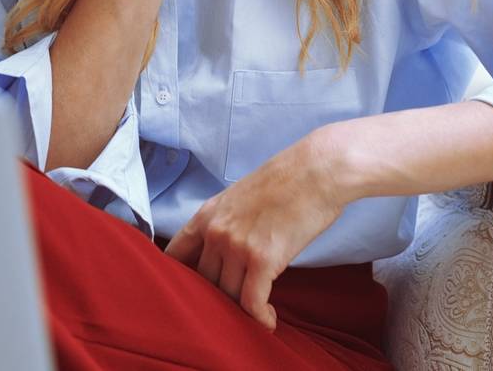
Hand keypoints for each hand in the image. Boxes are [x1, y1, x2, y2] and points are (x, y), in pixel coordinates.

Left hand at [162, 131, 349, 330]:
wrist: (317, 170)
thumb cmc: (287, 180)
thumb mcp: (240, 196)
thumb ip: (225, 224)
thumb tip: (224, 254)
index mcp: (207, 215)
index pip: (175, 256)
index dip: (179, 279)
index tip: (189, 293)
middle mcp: (216, 232)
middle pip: (204, 282)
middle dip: (218, 297)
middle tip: (234, 307)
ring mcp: (237, 246)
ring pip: (227, 295)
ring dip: (241, 309)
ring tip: (256, 314)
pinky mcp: (263, 260)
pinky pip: (252, 303)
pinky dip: (259, 318)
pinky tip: (267, 322)